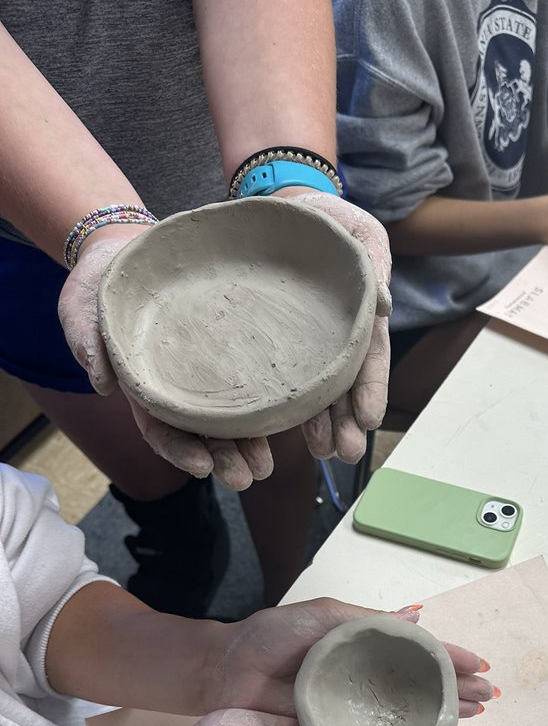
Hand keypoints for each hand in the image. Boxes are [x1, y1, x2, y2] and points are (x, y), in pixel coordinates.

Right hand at [57, 227, 273, 490]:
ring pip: (232, 416)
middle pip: (203, 433)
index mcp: (144, 388)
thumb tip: (104, 385)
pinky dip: (269, 402)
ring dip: (250, 445)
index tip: (201, 467)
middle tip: (246, 478)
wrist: (130, 247)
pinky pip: (254, 380)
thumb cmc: (103, 282)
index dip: (180, 451)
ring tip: (267, 466)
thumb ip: (88, 341)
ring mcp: (208, 371)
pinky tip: (289, 418)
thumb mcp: (81, 306)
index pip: (160, 430)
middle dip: (224, 459)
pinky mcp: (233, 347)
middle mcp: (180, 388)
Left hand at [205, 597, 496, 718]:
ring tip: (472, 719)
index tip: (481, 667)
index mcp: (363, 650)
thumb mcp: (320, 618)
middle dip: (455, 693)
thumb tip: (418, 617)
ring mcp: (348, 714)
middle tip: (487, 700)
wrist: (219, 671)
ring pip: (403, 720)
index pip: (417, 657)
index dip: (450, 660)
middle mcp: (361, 684)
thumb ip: (366, 619)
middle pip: (418, 691)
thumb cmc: (266, 638)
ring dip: (439, 719)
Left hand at [273, 188, 391, 462]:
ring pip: (314, 393)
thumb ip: (372, 259)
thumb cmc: (326, 221)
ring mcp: (305, 347)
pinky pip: (277, 380)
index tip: (369, 418)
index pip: (369, 356)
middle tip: (347, 453)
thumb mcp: (357, 230)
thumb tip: (385, 303)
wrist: (280, 209)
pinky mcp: (274, 349)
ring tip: (321, 453)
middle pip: (344, 386)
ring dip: (320, 426)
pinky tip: (281, 433)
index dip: (371, 388)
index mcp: (360, 316)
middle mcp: (334, 339)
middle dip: (347, 422)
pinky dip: (282, 409)